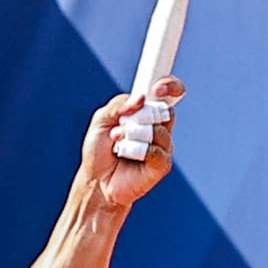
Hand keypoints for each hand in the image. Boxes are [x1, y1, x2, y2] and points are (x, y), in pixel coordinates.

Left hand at [88, 80, 181, 207]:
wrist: (96, 180)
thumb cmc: (99, 151)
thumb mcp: (101, 119)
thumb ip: (119, 105)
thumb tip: (141, 99)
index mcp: (147, 112)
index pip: (170, 93)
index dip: (171, 86)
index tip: (158, 88)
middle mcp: (159, 127)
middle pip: (164, 110)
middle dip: (140, 116)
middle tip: (122, 125)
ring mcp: (163, 146)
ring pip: (157, 130)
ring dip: (131, 134)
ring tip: (117, 143)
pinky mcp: (163, 164)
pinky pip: (155, 150)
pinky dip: (136, 150)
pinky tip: (126, 155)